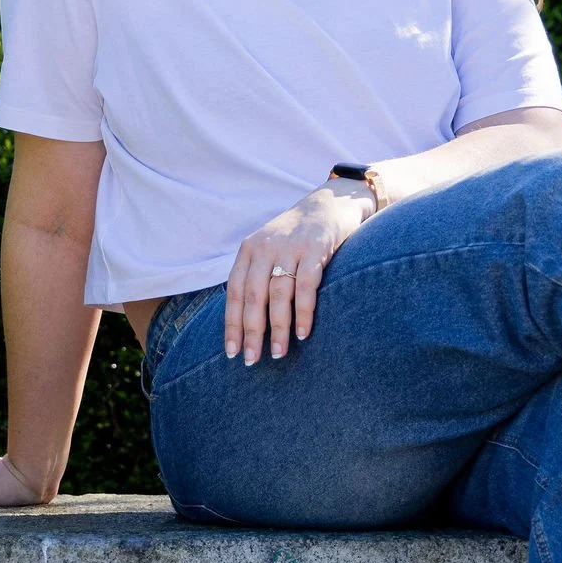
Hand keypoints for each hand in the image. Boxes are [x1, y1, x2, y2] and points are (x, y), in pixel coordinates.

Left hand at [226, 182, 373, 366]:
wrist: (329, 202)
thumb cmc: (297, 235)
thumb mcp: (269, 247)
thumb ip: (255, 274)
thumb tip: (244, 321)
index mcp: (249, 249)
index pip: (234, 291)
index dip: (232, 323)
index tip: (231, 351)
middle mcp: (266, 247)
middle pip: (253, 295)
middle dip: (251, 331)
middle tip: (251, 360)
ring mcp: (291, 247)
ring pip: (278, 294)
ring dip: (278, 328)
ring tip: (278, 354)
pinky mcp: (316, 248)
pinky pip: (306, 286)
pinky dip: (303, 312)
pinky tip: (303, 333)